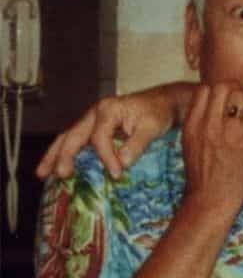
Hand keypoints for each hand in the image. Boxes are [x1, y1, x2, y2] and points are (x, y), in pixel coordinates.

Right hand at [37, 84, 190, 179]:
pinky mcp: (96, 127)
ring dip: (55, 155)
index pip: (100, 137)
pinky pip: (76, 140)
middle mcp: (95, 113)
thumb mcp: (152, 128)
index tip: (117, 174)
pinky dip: (66, 152)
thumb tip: (123, 164)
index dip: (106, 158)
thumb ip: (137, 145)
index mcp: (108, 110)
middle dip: (63, 155)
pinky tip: (59, 166)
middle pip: (73, 135)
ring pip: (69, 137)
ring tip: (43, 173)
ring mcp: (93, 120)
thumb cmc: (158, 113)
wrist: (164, 102)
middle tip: (59, 175)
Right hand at [180, 83, 242, 216]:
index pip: (203, 90)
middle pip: (220, 86)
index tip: (227, 100)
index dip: (217, 91)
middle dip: (234, 88)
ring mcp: (227, 132)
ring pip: (239, 94)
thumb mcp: (190, 146)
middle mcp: (207, 124)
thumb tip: (211, 113)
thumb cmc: (203, 177)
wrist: (210, 201)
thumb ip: (199, 126)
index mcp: (192, 125)